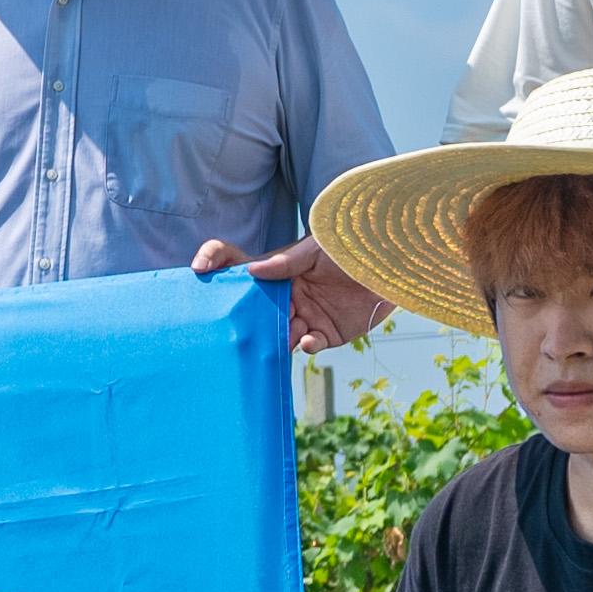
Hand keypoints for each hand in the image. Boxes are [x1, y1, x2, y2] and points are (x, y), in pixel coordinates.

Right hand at [195, 234, 386, 354]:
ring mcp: (303, 314)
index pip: (236, 262)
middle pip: (255, 310)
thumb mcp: (318, 247)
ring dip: (276, 338)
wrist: (394, 265)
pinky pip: (308, 345)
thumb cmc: (353, 245)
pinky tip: (308, 340)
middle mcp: (284, 294)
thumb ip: (286, 262)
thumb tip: (252, 270)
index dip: (214, 261)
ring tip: (280, 338)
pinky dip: (304, 346)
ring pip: (278, 332)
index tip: (198, 269)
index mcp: (277, 268)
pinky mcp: (325, 333)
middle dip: (246, 320)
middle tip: (239, 327)